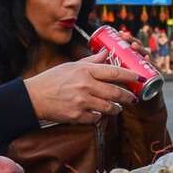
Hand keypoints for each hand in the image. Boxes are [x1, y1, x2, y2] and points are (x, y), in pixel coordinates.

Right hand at [25, 54, 139, 124]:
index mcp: (85, 71)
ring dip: (116, 108)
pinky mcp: (77, 116)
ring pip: (108, 107)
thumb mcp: (71, 66)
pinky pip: (95, 118)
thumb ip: (91, 61)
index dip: (129, 75)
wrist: (33, 97)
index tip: (138, 77)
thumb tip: (106, 53)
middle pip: (115, 92)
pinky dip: (99, 116)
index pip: (113, 72)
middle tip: (133, 98)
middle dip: (128, 96)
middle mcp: (85, 86)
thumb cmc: (52, 80)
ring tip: (118, 107)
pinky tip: (98, 114)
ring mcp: (81, 102)